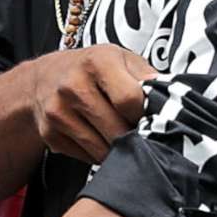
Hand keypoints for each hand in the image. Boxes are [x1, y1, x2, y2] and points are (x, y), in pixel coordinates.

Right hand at [24, 45, 156, 162]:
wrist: (46, 77)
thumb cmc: (93, 68)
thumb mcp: (122, 59)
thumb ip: (147, 77)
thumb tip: (170, 99)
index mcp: (97, 61)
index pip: (130, 100)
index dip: (144, 114)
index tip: (148, 117)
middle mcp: (73, 85)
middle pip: (116, 130)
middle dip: (134, 137)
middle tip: (140, 134)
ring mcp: (58, 111)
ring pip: (101, 149)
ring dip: (118, 150)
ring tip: (123, 139)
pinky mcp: (50, 133)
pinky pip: (86, 157)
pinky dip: (99, 154)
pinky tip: (101, 140)